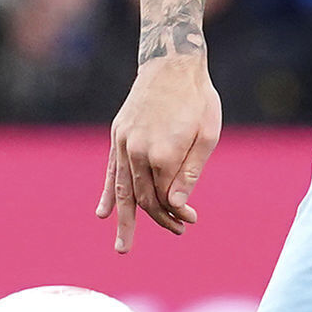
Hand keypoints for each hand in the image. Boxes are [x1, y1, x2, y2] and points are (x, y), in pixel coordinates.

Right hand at [98, 53, 222, 254]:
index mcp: (164, 153)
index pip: (166, 197)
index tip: (192, 221)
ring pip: (123, 190)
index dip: (177, 213)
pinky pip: (111, 171)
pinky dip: (108, 193)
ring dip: (125, 220)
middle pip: (144, 198)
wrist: (171, 63)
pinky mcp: (117, 135)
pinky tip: (103, 213)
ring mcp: (123, 143)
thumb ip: (191, 173)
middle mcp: (138, 151)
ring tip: (123, 248)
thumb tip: (177, 207)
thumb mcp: (207, 135)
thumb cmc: (198, 99)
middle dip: (159, 218)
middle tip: (176, 231)